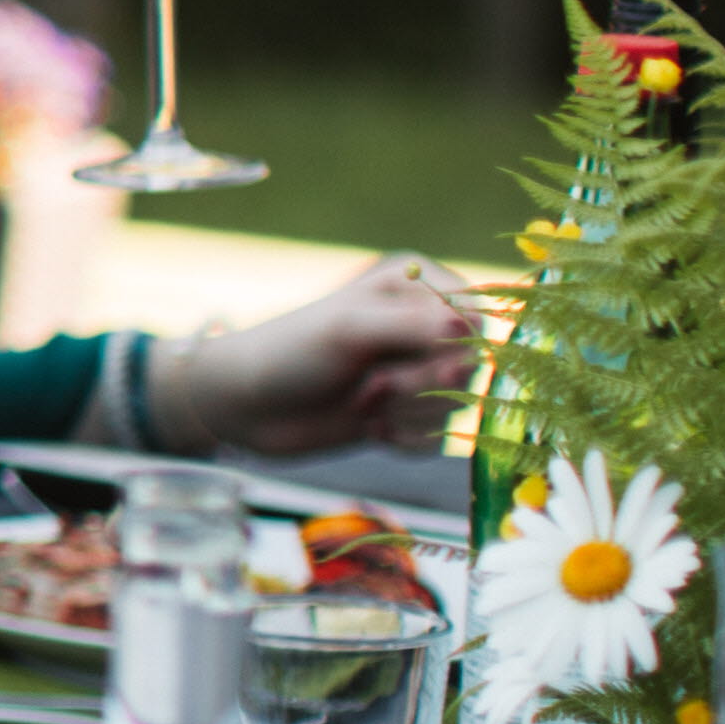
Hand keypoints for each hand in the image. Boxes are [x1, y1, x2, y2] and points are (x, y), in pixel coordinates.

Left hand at [149, 260, 482, 458]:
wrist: (248, 405)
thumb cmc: (290, 351)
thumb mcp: (348, 329)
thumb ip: (412, 326)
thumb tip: (468, 326)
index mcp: (416, 285)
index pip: (475, 318)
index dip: (452, 347)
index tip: (413, 356)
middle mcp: (425, 325)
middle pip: (470, 365)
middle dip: (421, 386)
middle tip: (371, 387)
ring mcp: (418, 370)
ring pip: (456, 404)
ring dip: (407, 413)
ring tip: (361, 403)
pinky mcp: (409, 412)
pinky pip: (437, 437)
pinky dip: (404, 438)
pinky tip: (369, 429)